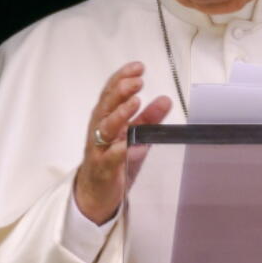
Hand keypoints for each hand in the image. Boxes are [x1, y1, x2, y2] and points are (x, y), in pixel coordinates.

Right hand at [74, 61, 172, 223]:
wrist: (95, 195)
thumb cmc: (114, 161)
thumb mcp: (134, 137)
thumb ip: (149, 118)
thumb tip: (165, 99)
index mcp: (106, 119)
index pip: (111, 93)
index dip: (123, 78)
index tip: (138, 67)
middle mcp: (99, 131)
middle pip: (106, 106)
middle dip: (121, 91)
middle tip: (137, 81)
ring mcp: (99, 150)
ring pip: (105, 128)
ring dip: (120, 114)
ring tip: (135, 102)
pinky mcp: (102, 169)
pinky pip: (110, 158)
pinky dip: (118, 150)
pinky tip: (128, 144)